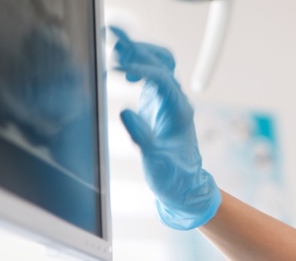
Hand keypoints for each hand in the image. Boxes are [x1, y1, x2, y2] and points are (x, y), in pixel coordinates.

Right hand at [110, 26, 221, 229]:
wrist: (183, 187)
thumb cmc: (172, 177)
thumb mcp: (155, 162)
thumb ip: (141, 137)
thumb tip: (125, 112)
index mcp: (178, 110)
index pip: (161, 77)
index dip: (139, 68)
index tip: (115, 67)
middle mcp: (175, 100)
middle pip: (162, 61)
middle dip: (138, 47)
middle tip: (112, 37)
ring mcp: (167, 100)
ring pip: (158, 64)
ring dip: (138, 51)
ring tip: (114, 45)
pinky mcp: (158, 104)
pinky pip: (150, 75)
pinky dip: (136, 65)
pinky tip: (120, 70)